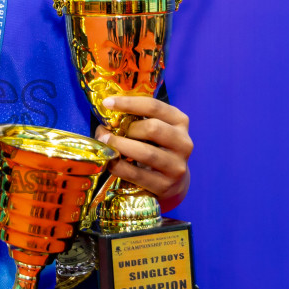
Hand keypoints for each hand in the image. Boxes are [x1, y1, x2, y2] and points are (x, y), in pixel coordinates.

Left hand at [94, 96, 193, 211]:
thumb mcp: (155, 130)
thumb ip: (138, 119)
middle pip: (152, 128)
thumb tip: (106, 115)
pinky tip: (109, 161)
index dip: (129, 103)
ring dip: (120, 146)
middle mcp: (183, 142)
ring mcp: (177, 166)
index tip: (107, 103)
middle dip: (126, 128)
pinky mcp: (165, 185)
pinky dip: (118, 166)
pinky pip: (136, 174)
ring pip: (145, 152)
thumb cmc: (156, 148)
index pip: (154, 106)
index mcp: (179, 121)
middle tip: (107, 131)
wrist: (173, 183)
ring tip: (105, 143)